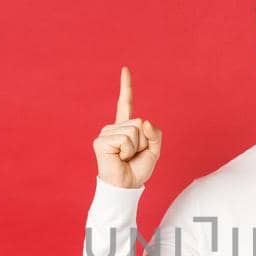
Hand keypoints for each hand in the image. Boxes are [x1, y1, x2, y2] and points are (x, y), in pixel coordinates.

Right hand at [92, 66, 162, 187]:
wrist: (126, 187)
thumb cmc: (137, 170)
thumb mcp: (154, 151)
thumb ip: (154, 134)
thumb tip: (143, 121)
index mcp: (125, 127)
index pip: (125, 103)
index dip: (126, 86)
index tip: (125, 69)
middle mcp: (113, 127)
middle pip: (139, 123)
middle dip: (143, 141)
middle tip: (133, 155)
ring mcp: (106, 133)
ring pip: (134, 131)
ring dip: (135, 148)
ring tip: (126, 158)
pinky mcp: (101, 141)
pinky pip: (126, 139)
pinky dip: (127, 151)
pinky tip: (119, 158)